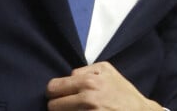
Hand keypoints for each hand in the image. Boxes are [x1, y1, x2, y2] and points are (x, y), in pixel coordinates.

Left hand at [46, 62, 163, 110]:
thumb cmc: (122, 91)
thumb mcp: (106, 70)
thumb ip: (85, 71)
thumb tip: (69, 77)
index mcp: (88, 81)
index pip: (54, 87)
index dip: (54, 92)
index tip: (59, 95)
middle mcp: (87, 98)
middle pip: (53, 106)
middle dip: (57, 106)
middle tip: (65, 106)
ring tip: (76, 110)